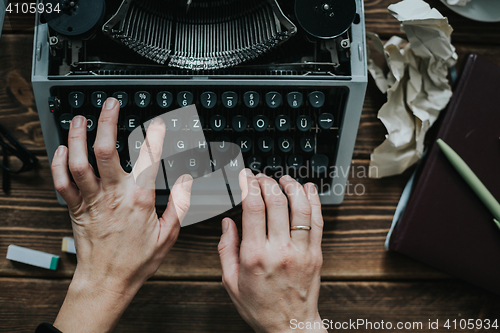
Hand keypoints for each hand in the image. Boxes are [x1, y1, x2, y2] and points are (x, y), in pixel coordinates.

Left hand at [50, 97, 192, 332]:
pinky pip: (62, 182)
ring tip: (81, 119)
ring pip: (79, 162)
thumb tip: (185, 181)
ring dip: (77, 137)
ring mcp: (91, 200)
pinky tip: (62, 149)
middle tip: (110, 105)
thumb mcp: (168, 235)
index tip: (157, 123)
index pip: (148, 159)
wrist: (107, 280)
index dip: (154, 136)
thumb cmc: (136, 260)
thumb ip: (180, 205)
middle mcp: (113, 195)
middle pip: (105, 151)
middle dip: (107, 123)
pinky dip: (59, 163)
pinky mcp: (76, 208)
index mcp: (139, 199)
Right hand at [218, 171, 325, 332]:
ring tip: (283, 179)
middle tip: (260, 177)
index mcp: (255, 256)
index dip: (248, 185)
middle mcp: (280, 250)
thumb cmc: (260, 307)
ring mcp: (301, 251)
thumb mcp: (231, 282)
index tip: (245, 176)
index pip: (253, 208)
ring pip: (300, 207)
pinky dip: (313, 200)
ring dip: (291, 186)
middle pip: (276, 202)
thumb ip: (226, 249)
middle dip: (267, 182)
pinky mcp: (316, 253)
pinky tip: (306, 189)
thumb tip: (228, 222)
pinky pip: (318, 221)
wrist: (290, 327)